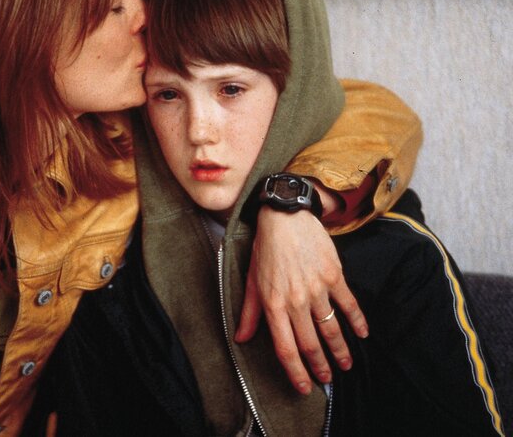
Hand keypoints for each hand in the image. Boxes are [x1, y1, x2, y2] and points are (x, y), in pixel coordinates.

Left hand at [234, 206, 368, 394]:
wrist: (285, 216)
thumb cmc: (265, 249)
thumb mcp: (251, 280)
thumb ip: (249, 312)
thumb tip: (240, 338)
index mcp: (273, 304)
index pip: (285, 348)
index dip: (295, 371)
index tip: (304, 386)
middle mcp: (295, 301)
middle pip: (310, 343)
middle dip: (320, 366)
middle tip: (327, 380)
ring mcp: (316, 288)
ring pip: (331, 328)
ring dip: (340, 350)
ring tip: (345, 364)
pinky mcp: (334, 275)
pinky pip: (349, 303)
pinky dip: (357, 321)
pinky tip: (363, 333)